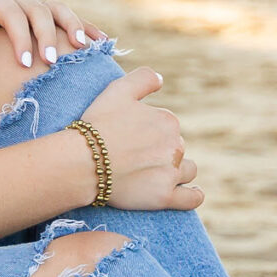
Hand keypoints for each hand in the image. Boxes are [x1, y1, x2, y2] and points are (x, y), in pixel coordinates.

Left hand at [0, 0, 106, 71]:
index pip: (12, 13)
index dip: (21, 37)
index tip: (26, 63)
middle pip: (39, 10)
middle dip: (48, 35)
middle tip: (52, 63)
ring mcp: (32, 2)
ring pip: (58, 9)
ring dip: (73, 27)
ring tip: (84, 48)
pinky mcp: (44, 14)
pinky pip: (67, 19)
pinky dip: (84, 28)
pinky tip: (101, 42)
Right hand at [78, 67, 202, 211]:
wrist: (82, 161)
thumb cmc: (98, 124)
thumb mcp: (119, 89)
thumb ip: (143, 78)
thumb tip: (161, 80)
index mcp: (168, 120)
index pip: (167, 126)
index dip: (149, 132)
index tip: (131, 138)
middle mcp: (176, 145)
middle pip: (176, 148)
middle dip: (161, 151)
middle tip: (136, 158)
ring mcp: (171, 173)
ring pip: (187, 170)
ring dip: (178, 170)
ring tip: (160, 174)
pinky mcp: (164, 197)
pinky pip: (191, 198)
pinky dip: (194, 196)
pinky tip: (193, 193)